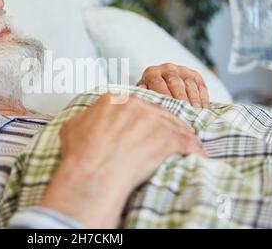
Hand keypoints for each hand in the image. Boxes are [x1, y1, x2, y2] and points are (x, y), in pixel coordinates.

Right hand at [39, 93, 206, 227]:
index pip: (136, 105)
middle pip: (158, 112)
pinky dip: (194, 149)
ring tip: (190, 146)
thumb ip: (86, 118)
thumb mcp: (73, 127)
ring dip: (183, 136)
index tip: (148, 128)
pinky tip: (198, 156)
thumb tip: (87, 120)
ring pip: (174, 125)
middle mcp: (135, 105)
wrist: (92, 172)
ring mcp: (153, 120)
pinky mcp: (166, 137)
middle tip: (169, 137)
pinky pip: (186, 143)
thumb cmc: (80, 154)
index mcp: (114, 100)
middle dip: (164, 126)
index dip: (144, 118)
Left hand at [137, 63, 209, 107]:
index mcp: (152, 73)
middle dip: (180, 97)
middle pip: (175, 83)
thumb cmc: (151, 94)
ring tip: (196, 111)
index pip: (157, 83)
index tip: (168, 108)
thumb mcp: (144, 94)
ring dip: (194, 99)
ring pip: (189, 84)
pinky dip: (203, 98)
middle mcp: (167, 68)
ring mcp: (182, 70)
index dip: (163, 95)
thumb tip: (141, 97)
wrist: (163, 85)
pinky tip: (204, 109)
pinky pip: (201, 86)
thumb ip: (142, 95)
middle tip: (185, 110)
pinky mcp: (195, 75)